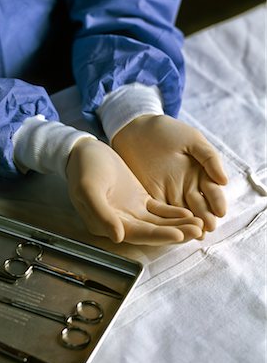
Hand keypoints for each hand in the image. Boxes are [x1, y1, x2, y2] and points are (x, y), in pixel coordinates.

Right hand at [66, 138, 203, 244]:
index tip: (179, 234)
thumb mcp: (89, 189)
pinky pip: (159, 210)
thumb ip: (102, 214)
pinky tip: (189, 212)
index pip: (138, 234)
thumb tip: (118, 237)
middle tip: (198, 229)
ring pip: (159, 222)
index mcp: (107, 224)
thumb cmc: (84, 169)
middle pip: (153, 232)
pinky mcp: (139, 200)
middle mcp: (121, 223)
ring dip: (178, 224)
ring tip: (199, 223)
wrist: (84, 151)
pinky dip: (173, 213)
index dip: (159, 236)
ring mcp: (132, 212)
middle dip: (176, 232)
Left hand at [112, 115, 227, 231]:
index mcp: (200, 174)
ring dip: (188, 224)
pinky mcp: (150, 196)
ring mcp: (168, 193)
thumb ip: (209, 158)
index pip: (211, 192)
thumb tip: (225, 181)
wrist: (138, 128)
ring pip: (181, 213)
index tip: (220, 212)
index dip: (216, 202)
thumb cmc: (168, 131)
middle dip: (204, 217)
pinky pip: (160, 211)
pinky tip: (173, 229)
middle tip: (208, 228)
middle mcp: (186, 187)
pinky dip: (167, 220)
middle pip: (198, 206)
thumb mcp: (192, 140)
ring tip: (195, 234)